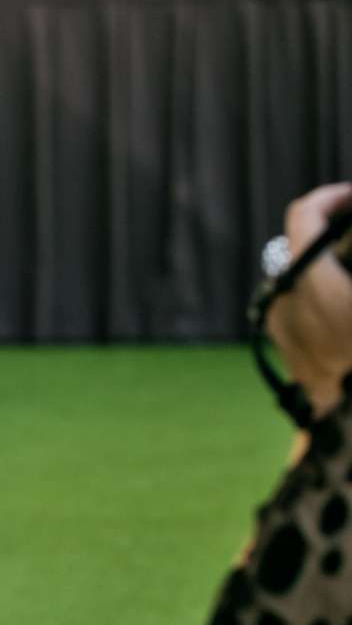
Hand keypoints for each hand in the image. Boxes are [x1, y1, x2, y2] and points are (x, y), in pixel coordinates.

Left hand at [270, 183, 351, 405]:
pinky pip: (301, 309)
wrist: (351, 428)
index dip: (333, 196)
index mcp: (309, 282)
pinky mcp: (287, 351)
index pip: (303, 214)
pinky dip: (326, 299)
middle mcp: (284, 300)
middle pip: (304, 246)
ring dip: (331, 270)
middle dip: (337, 237)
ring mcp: (281, 328)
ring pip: (302, 278)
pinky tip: (349, 307)